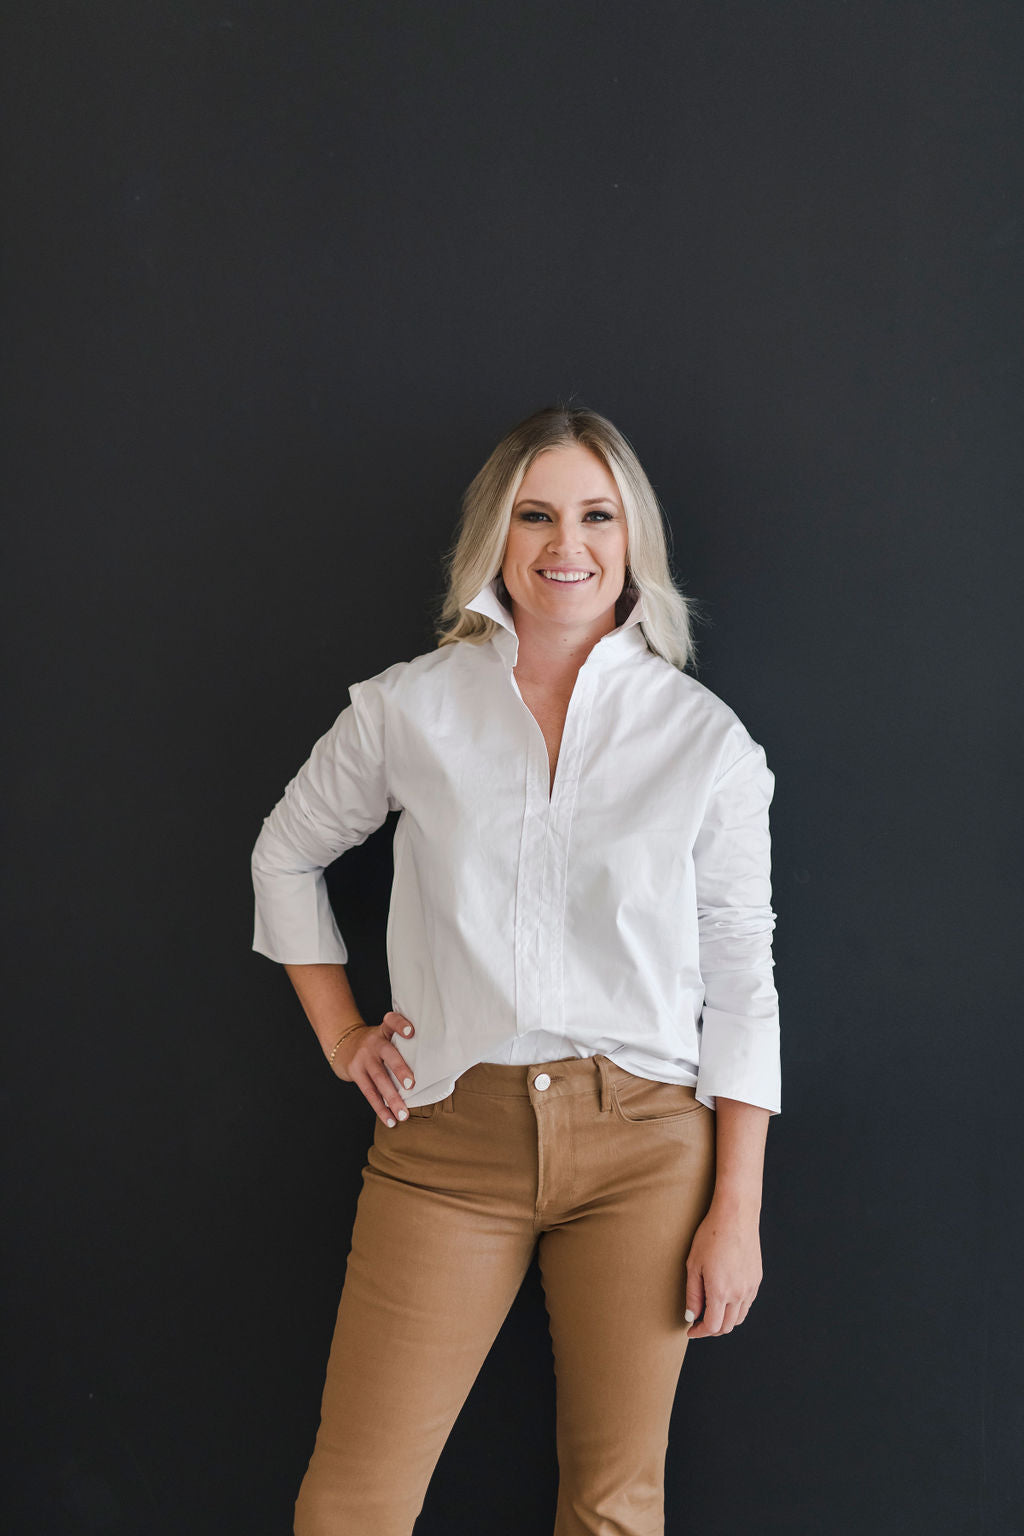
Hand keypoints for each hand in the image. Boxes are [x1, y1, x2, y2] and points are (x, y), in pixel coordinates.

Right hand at [333, 1011, 416, 1127]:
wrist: (342, 1044)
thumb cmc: (374, 1044)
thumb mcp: (384, 1034)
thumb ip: (401, 1044)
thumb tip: (433, 1064)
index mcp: (384, 1030)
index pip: (392, 1021)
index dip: (401, 1025)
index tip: (411, 1032)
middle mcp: (373, 1042)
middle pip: (388, 1055)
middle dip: (400, 1070)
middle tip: (411, 1085)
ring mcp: (363, 1058)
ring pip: (379, 1079)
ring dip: (392, 1099)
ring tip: (403, 1114)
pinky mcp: (355, 1072)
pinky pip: (369, 1093)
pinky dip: (381, 1109)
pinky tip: (390, 1120)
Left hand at [684, 1197, 762, 1338]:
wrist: (736, 1216)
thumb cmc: (712, 1236)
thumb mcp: (694, 1265)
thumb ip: (693, 1294)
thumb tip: (691, 1316)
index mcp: (720, 1291)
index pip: (712, 1326)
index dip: (700, 1332)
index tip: (691, 1330)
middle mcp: (738, 1293)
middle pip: (727, 1326)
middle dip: (711, 1329)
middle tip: (699, 1322)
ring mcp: (750, 1287)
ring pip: (739, 1318)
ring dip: (725, 1321)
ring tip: (711, 1312)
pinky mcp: (757, 1280)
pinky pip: (747, 1304)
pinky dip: (736, 1309)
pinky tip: (725, 1299)